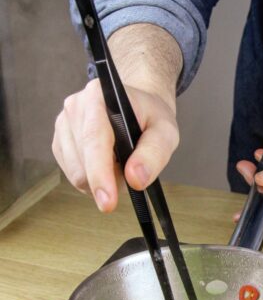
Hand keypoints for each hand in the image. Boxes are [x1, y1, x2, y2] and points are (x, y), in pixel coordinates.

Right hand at [52, 78, 178, 211]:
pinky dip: (93, 177)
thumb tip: (136, 179)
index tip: (108, 202)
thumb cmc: (151, 117)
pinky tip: (108, 163)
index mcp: (100, 97)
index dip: (100, 174)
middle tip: (133, 172)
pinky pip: (73, 174)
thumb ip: (154, 154)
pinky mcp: (60, 141)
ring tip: (122, 162)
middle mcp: (75, 107)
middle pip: (84, 162)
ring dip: (102, 179)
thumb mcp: (166, 132)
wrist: (139, 107)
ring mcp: (64, 124)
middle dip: (110, 179)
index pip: (94, 141)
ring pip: (77, 173)